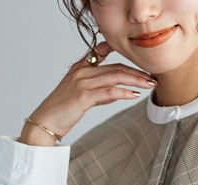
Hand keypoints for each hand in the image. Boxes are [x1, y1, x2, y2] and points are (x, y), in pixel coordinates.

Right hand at [22, 40, 157, 141]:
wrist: (45, 122)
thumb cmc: (62, 111)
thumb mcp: (80, 97)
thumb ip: (98, 91)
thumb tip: (116, 93)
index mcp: (79, 68)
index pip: (100, 52)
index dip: (117, 50)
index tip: (134, 55)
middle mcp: (81, 72)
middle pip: (115, 67)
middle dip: (136, 72)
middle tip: (151, 77)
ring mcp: (82, 82)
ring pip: (115, 77)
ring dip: (135, 80)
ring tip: (149, 84)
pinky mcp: (83, 96)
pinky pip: (109, 91)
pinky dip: (123, 92)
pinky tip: (133, 95)